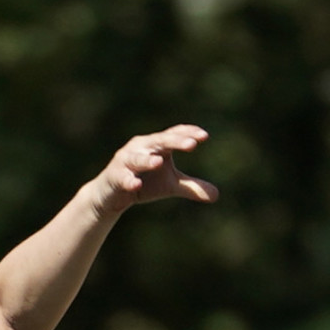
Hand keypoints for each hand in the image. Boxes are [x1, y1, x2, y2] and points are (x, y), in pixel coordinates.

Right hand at [90, 126, 217, 214]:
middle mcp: (141, 147)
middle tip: (191, 143)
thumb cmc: (143, 183)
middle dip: (174, 141)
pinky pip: (122, 177)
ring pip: (138, 158)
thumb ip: (191, 187)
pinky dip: (129, 180)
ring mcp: (125, 160)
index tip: (204, 136)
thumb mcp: (170, 186)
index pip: (174, 134)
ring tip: (159, 162)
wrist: (112, 196)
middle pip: (159, 141)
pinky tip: (135, 185)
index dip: (188, 133)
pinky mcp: (114, 176)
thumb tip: (217, 195)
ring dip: (147, 160)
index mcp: (156, 145)